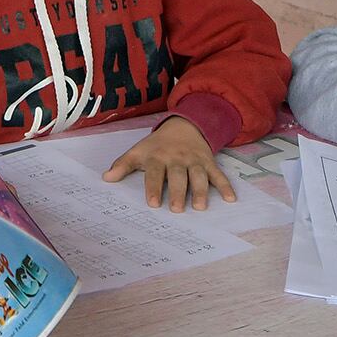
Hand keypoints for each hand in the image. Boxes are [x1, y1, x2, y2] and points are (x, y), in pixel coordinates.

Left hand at [102, 116, 233, 212]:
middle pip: (178, 176)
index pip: (155, 173)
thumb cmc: (157, 146)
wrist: (183, 126)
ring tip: (200, 207)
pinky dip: (225, 186)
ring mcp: (194, 160)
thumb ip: (123, 165)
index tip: (152, 203)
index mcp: (158, 157)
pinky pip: (218, 174)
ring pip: (198, 176)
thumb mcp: (138, 151)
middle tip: (176, 209)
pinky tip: (231, 198)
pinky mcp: (208, 162)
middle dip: (177, 192)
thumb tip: (106, 178)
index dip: (153, 187)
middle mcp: (177, 158)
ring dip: (200, 191)